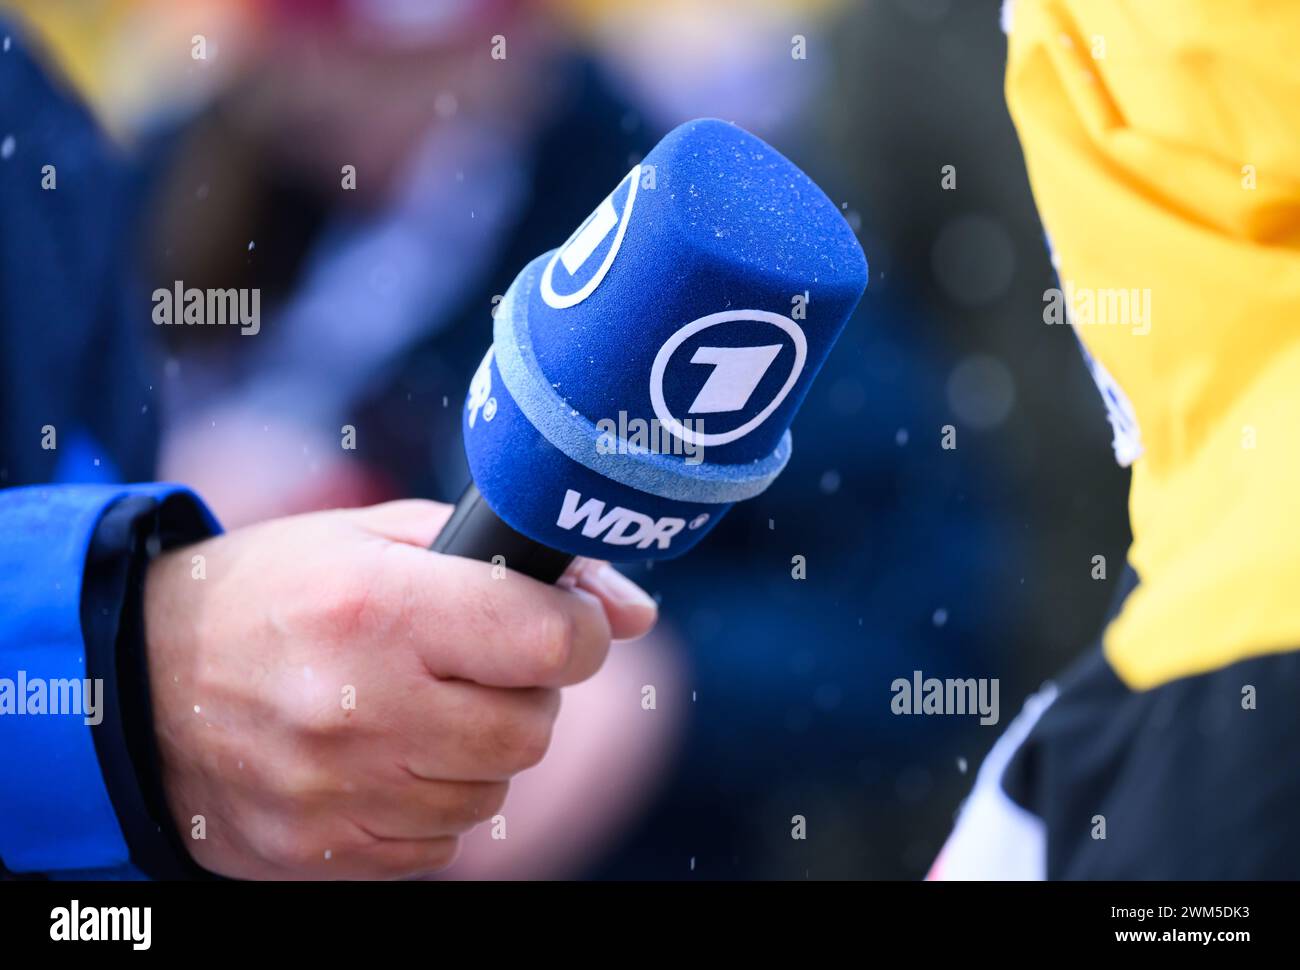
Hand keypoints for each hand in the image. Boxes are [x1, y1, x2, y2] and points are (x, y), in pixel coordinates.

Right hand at [142, 500, 656, 878]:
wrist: (140, 683)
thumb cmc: (278, 592)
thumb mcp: (383, 538)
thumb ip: (513, 561)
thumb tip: (631, 612)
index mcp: (379, 606)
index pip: (552, 642)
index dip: (576, 631)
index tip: (559, 625)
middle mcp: (361, 705)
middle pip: (532, 728)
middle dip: (525, 692)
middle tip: (472, 664)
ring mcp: (340, 792)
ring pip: (493, 791)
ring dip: (477, 750)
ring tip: (415, 706)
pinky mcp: (325, 853)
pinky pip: (442, 845)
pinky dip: (431, 802)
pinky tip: (383, 756)